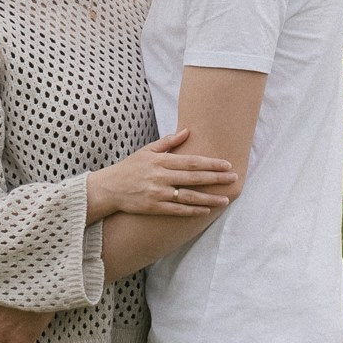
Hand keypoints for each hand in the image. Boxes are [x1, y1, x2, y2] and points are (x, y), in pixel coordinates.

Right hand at [85, 128, 239, 222]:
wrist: (109, 189)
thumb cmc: (130, 168)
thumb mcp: (147, 150)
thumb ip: (168, 142)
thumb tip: (188, 131)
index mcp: (160, 161)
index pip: (191, 161)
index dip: (210, 163)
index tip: (226, 164)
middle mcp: (160, 177)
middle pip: (194, 178)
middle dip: (216, 178)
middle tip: (234, 178)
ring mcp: (157, 194)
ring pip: (188, 196)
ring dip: (209, 198)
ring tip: (226, 199)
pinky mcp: (154, 208)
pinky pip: (177, 211)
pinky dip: (193, 211)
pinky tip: (207, 210)